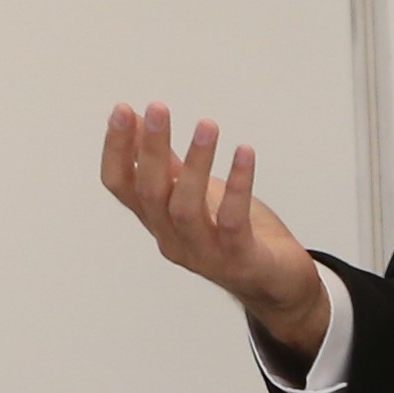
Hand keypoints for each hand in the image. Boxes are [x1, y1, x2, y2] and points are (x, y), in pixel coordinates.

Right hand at [99, 102, 329, 368]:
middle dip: (151, 149)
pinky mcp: (239, 259)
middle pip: (150, 193)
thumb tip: (137, 120)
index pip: (121, 186)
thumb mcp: (195, 193)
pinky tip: (245, 152)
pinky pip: (233, 221)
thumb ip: (166, 163)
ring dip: (194, 164)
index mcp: (157, 221)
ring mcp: (204, 254)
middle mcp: (172, 240)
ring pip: (186, 209)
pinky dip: (238, 185)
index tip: (122, 109)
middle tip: (158, 108)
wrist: (276, 284)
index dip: (117, 149)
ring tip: (207, 125)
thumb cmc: (233, 233)